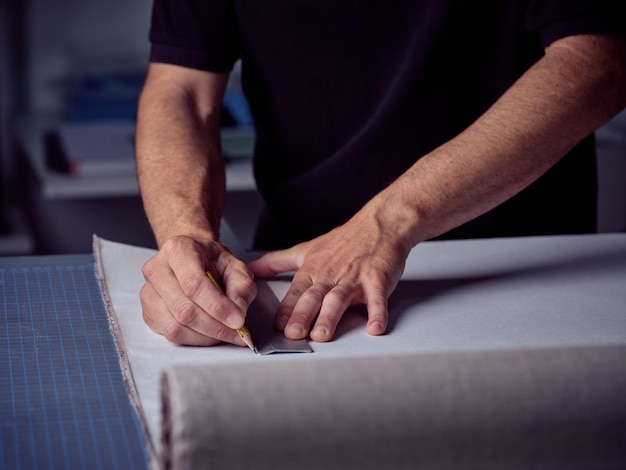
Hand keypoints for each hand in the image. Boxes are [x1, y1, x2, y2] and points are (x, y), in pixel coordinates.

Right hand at [140, 235, 256, 345]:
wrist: (193, 259)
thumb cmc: (210, 261)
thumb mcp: (235, 266)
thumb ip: (241, 286)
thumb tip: (237, 310)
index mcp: (178, 250)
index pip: (194, 284)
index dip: (218, 307)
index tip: (237, 320)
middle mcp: (157, 269)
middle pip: (184, 310)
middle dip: (215, 327)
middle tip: (237, 332)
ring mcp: (148, 292)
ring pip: (176, 327)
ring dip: (206, 336)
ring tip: (225, 332)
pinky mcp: (148, 312)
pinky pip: (171, 335)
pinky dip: (195, 339)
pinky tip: (209, 332)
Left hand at [247, 214, 410, 341]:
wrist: (379, 225)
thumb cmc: (344, 241)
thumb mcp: (305, 249)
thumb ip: (276, 262)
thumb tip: (250, 269)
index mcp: (313, 270)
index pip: (296, 292)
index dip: (286, 309)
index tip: (277, 326)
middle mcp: (331, 275)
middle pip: (314, 296)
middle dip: (302, 315)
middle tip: (294, 334)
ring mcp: (355, 277)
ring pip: (339, 298)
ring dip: (330, 316)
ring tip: (323, 334)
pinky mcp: (378, 279)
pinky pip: (377, 299)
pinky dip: (377, 313)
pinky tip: (375, 328)